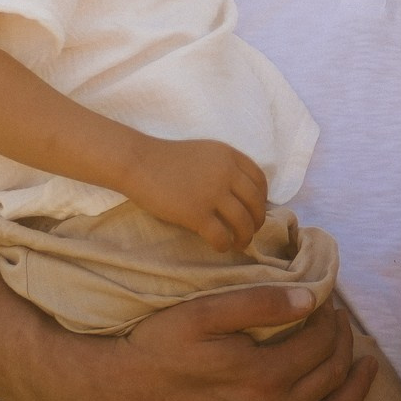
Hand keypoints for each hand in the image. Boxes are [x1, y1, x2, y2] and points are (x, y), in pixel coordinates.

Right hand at [75, 286, 378, 400]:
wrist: (117, 398)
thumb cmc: (158, 348)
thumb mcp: (204, 313)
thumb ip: (260, 304)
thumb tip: (312, 299)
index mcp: (264, 375)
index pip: (320, 341)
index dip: (331, 318)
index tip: (327, 302)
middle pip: (328, 374)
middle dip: (343, 343)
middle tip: (341, 322)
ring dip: (355, 390)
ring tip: (369, 367)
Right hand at [124, 137, 267, 249]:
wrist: (138, 162)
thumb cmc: (167, 159)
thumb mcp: (205, 153)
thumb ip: (224, 167)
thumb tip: (241, 193)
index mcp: (229, 156)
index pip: (259, 180)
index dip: (263, 198)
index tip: (257, 209)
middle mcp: (226, 173)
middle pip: (255, 203)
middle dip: (258, 221)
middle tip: (252, 231)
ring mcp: (212, 194)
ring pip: (243, 222)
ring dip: (245, 236)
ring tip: (240, 243)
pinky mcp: (196, 213)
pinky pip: (220, 235)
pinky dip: (224, 245)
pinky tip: (221, 247)